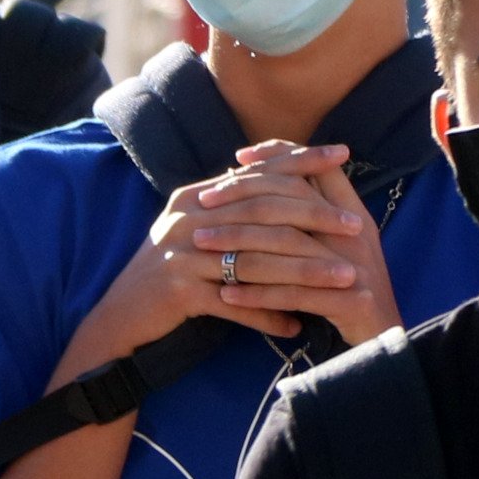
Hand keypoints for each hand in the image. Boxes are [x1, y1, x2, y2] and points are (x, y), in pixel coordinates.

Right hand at [64, 142, 370, 368]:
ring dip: (305, 272)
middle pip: (263, 212)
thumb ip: (234, 211)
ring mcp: (182, 254)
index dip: (300, 160)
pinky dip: (267, 315)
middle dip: (316, 217)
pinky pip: (235, 303)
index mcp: (195, 197)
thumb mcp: (199, 233)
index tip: (343, 153)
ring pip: (257, 260)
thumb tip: (283, 187)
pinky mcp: (179, 291)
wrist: (120, 318)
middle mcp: (188, 218)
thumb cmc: (170, 275)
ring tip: (344, 280)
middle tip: (358, 226)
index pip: (256, 171)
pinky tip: (297, 326)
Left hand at [198, 144, 400, 348]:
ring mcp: (356, 267)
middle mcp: (356, 233)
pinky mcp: (350, 302)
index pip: (316, 170)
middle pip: (294, 199)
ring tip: (203, 245)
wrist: (384, 339)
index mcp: (354, 214)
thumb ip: (313, 214)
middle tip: (203, 204)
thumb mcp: (339, 245)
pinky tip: (225, 294)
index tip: (238, 158)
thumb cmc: (350, 289)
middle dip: (243, 198)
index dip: (279, 157)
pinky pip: (293, 294)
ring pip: (287, 246)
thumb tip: (270, 185)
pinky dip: (256, 294)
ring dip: (239, 245)